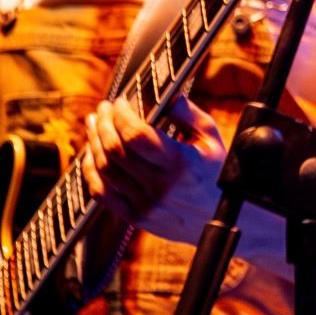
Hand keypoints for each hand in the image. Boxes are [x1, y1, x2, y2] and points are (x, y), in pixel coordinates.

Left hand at [82, 96, 227, 242]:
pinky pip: (102, 193)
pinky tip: (91, 154)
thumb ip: (188, 114)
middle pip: (115, 149)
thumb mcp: (212, 139)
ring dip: (94, 142)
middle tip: (103, 108)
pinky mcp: (136, 218)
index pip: (136, 135)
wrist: (225, 221)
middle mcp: (159, 186)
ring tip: (94, 124)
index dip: (122, 114)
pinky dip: (90, 171)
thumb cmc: (218, 173)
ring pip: (104, 169)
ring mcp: (145, 205)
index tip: (120, 101)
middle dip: (104, 123)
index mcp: (179, 163)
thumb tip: (165, 93)